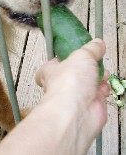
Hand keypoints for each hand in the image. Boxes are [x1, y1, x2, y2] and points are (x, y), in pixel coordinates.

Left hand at [35, 38, 109, 154]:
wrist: (78, 111)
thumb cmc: (68, 84)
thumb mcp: (81, 55)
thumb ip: (91, 48)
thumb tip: (97, 43)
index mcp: (51, 70)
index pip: (52, 63)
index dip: (61, 58)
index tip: (71, 52)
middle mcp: (62, 83)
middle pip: (74, 72)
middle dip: (87, 66)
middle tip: (93, 60)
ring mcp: (76, 95)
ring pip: (88, 82)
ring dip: (98, 76)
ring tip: (100, 72)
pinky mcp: (89, 104)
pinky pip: (98, 93)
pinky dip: (103, 88)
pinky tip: (103, 85)